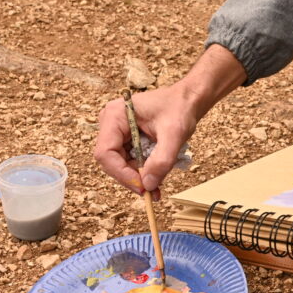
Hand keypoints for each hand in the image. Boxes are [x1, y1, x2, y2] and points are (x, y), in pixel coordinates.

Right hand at [94, 44, 246, 196]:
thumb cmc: (180, 108)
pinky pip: (128, 161)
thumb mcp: (174, 134)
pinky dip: (141, 172)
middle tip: (152, 192)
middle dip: (130, 178)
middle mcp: (110, 123)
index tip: (142, 187)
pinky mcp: (125, 139)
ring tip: (157, 188)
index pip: (106, 152)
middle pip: (111, 161)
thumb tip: (148, 185)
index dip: (122, 173)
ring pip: (119, 164)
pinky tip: (155, 179)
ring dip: (137, 178)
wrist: (187, 100)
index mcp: (115, 115)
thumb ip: (162, 160)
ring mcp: (116, 132)